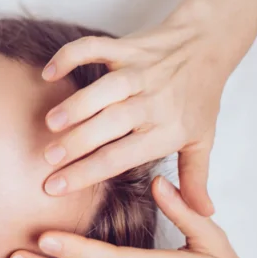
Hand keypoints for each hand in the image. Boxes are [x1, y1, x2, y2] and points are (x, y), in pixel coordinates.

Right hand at [40, 9, 229, 214]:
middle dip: (76, 142)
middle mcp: (153, 101)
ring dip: (75, 105)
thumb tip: (203, 214)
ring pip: (104, 88)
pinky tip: (50, 73)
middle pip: (110, 125)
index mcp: (167, 130)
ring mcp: (140, 72)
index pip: (121, 158)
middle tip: (48, 158)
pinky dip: (70, 56)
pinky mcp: (128, 46)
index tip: (54, 187)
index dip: (86, 173)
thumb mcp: (202, 140)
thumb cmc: (199, 97)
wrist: (209, 43)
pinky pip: (96, 48)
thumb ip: (195, 178)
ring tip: (50, 123)